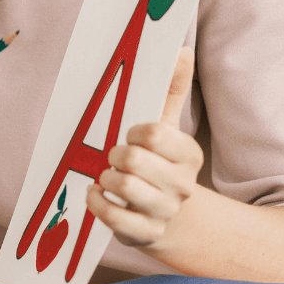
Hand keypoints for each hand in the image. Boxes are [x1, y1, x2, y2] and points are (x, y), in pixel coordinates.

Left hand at [86, 47, 202, 247]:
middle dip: (115, 155)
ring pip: (124, 186)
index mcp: (188, 154)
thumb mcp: (165, 127)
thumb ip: (171, 90)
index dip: (134, 132)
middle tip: (115, 158)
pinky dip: (97, 202)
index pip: (153, 133)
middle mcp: (182, 184)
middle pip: (133, 159)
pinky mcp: (146, 233)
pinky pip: (113, 215)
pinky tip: (95, 193)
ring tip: (108, 177)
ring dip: (106, 178)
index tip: (131, 135)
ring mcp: (165, 210)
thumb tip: (181, 50)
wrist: (166, 216)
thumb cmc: (158, 163)